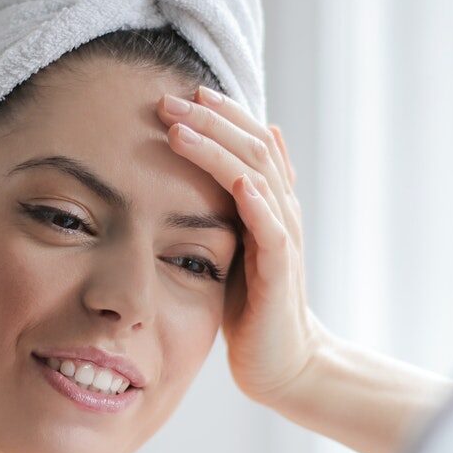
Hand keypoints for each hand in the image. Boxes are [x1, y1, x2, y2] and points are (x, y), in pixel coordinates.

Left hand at [156, 86, 325, 403]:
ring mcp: (283, 239)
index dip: (221, 113)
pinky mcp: (279, 273)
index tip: (183, 91)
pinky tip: (237, 181)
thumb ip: (231, 205)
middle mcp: (282, 211)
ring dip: (219, 149)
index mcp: (270, 200)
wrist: (281, 362)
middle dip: (211, 119)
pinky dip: (256, 201)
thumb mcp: (236, 244)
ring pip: (258, 177)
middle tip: (169, 98)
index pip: (251, 140)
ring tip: (182, 128)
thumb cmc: (252, 305)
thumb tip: (230, 163)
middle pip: (253, 147)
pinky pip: (271, 229)